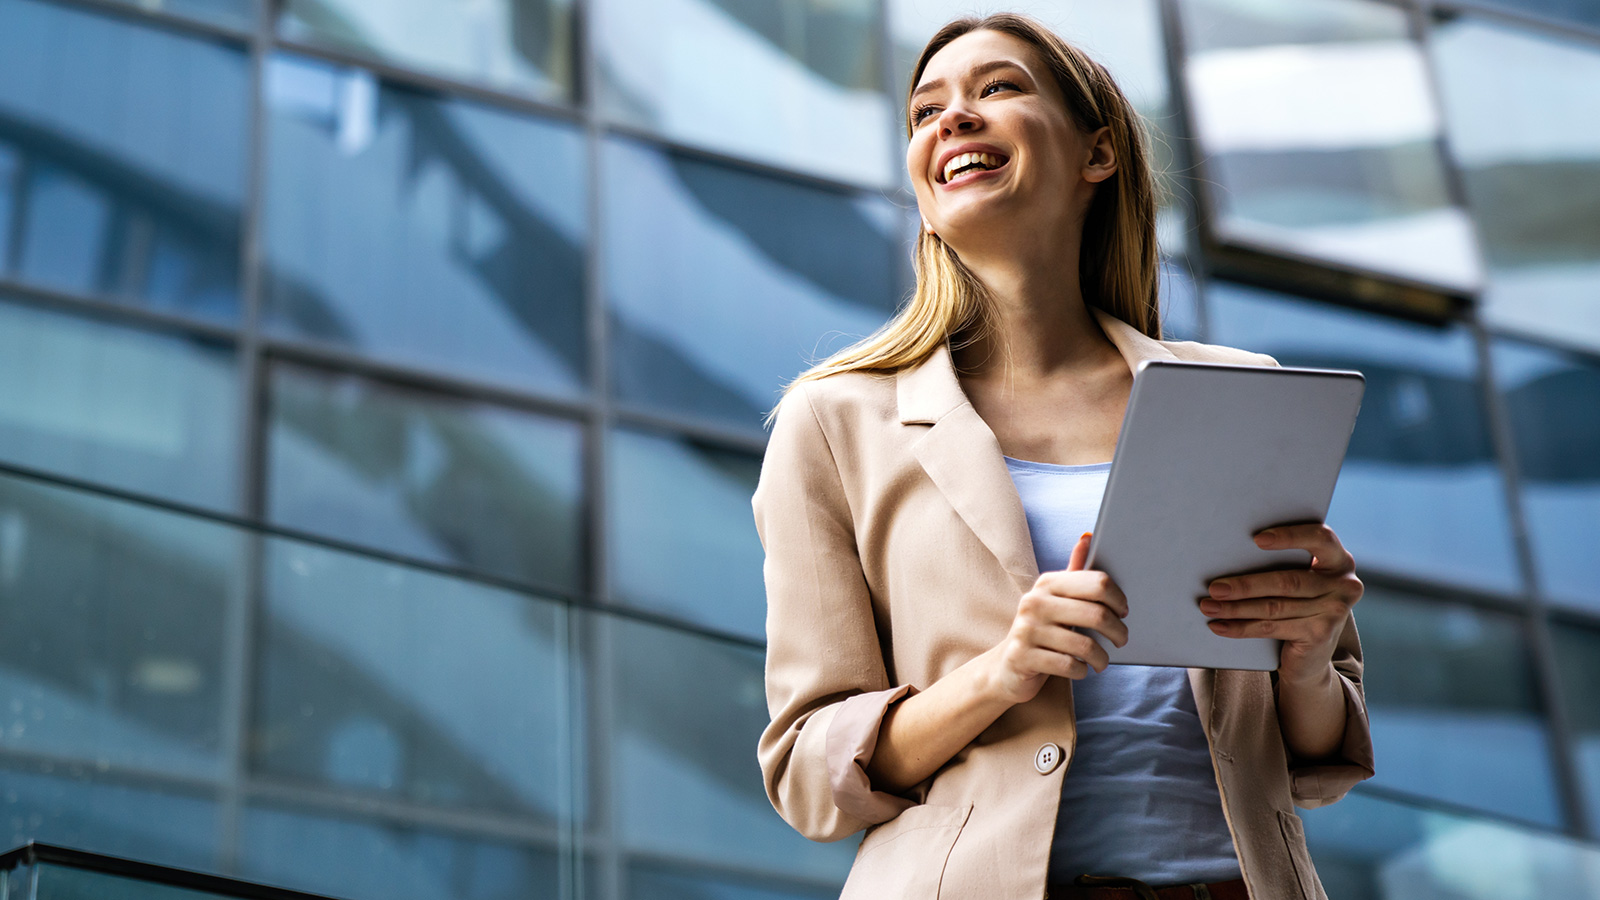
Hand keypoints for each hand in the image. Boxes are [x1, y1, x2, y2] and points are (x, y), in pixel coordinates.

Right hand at [984, 533, 1129, 704]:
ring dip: (1102, 658)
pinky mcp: (1023, 657)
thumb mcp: (1056, 599)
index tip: (1123, 613)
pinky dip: (1082, 671)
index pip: (1097, 583)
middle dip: (1117, 631)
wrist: (1007, 666)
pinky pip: (1069, 666)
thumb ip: (1074, 572)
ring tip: (1103, 661)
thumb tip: (1088, 537)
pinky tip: (1081, 669)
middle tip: (1122, 640)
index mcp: (1047, 583)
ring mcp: (1026, 630)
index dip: (1118, 599)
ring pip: (1085, 646)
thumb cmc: (1042, 629)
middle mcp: (1034, 602)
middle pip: (1097, 614)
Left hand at [1200, 523, 1362, 684]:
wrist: (1312, 655)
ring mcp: (1335, 611)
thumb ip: (1281, 563)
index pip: (1320, 538)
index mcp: (1338, 560)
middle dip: (1246, 584)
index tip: (1257, 539)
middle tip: (1214, 587)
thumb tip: (1227, 554)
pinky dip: (1241, 627)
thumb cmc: (1297, 604)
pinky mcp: (1321, 634)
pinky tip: (1219, 626)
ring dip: (1235, 608)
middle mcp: (1344, 584)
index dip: (1290, 537)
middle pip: (1287, 581)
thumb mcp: (1298, 581)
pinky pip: (1271, 627)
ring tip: (1209, 606)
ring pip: (1274, 606)